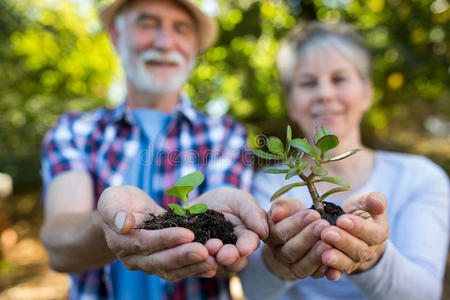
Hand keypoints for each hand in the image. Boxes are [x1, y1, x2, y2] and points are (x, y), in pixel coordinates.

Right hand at [97, 186, 217, 279]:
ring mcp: (147, 263)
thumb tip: (124, 224)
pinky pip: (178, 270)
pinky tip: (212, 268)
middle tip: (205, 251)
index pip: (145, 242)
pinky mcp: (161, 264)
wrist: (124, 212)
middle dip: (183, 256)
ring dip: (192, 266)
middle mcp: (133, 258)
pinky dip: (194, 270)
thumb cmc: (118, 202)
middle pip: (159, 261)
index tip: (187, 234)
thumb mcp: (111, 199)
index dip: (166, 239)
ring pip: (170, 270)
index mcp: (120, 241)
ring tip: (212, 260)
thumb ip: (113, 211)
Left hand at [192, 187, 268, 272]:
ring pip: (215, 265)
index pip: (249, 244)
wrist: (199, 203)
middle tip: (223, 254)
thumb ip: (253, 214)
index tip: (243, 248)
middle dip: (229, 257)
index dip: (247, 247)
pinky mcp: (197, 259)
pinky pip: (196, 265)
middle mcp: (232, 251)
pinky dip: (195, 262)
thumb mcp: (241, 200)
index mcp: (246, 238)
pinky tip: (193, 255)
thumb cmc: (226, 200)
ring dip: (212, 260)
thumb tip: (264, 232)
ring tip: (207, 250)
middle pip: (234, 260)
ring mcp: (214, 257)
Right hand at [263, 197, 341, 279]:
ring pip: (301, 267)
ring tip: (329, 242)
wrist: (305, 228)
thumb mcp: (288, 206)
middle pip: (290, 251)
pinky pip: (316, 275)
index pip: (279, 233)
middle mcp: (279, 254)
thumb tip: (276, 214)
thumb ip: (281, 207)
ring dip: (316, 254)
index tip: (313, 214)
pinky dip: (327, 268)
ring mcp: (293, 266)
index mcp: (270, 237)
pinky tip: (336, 257)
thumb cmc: (294, 214)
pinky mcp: (309, 273)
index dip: (296, 224)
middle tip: (324, 225)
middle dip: (308, 238)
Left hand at [319, 192, 388, 274]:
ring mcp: (357, 260)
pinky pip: (340, 272)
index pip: (372, 233)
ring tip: (325, 254)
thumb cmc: (360, 211)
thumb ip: (374, 200)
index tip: (341, 220)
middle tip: (327, 233)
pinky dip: (334, 273)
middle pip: (360, 250)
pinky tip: (327, 273)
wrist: (352, 226)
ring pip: (350, 263)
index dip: (358, 228)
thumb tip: (378, 203)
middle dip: (343, 242)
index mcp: (379, 232)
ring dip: (337, 259)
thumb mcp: (366, 201)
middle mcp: (370, 249)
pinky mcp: (344, 266)